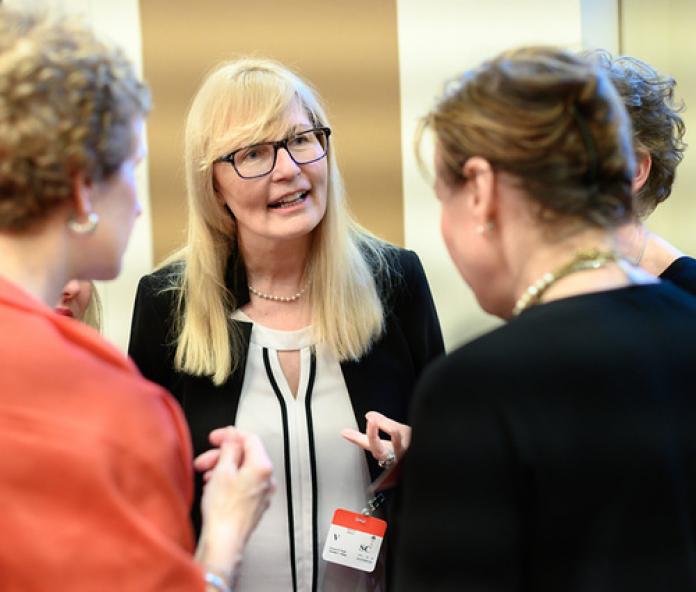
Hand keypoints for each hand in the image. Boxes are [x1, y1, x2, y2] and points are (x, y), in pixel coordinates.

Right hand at [195, 427, 274, 581]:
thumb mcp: (222, 470)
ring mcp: (263, 493)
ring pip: (242, 470)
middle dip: (222, 455)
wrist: (224, 541)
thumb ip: (230, 448)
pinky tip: (213, 487)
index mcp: (262, 466)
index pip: (249, 439)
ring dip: (222, 469)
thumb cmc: (223, 509)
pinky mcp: (256, 504)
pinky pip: (244, 484)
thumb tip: (232, 436)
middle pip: (245, 455)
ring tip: (205, 477)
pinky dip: (229, 481)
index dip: (229, 435)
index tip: (215, 437)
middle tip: (203, 461)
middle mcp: (268, 479)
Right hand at [341, 411, 410, 466]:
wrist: (435, 461)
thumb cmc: (416, 446)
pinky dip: (408, 441)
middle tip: (371, 422)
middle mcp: (394, 456)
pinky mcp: (417, 456)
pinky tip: (404, 433)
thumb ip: (384, 423)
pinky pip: (413, 449)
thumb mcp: (398, 431)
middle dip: (373, 436)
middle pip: (379, 450)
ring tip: (391, 427)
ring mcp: (406, 457)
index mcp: (386, 450)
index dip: (356, 438)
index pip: (367, 443)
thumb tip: (369, 415)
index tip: (345, 432)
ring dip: (394, 437)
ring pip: (397, 449)